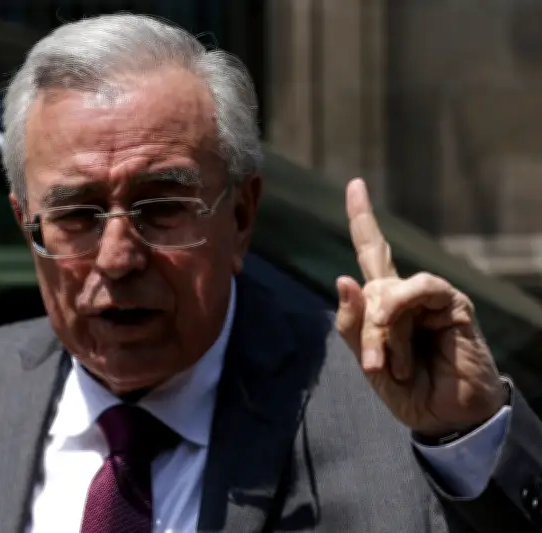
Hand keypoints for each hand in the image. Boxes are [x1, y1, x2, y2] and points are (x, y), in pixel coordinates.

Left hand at [335, 178, 505, 437]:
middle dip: (366, 329)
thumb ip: (352, 325)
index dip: (363, 219)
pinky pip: (420, 289)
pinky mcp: (452, 304)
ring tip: (388, 364)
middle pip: (372, 279)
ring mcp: (430, 297)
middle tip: (373, 366)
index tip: (356, 184)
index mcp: (385, 304)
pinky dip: (402, 314)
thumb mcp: (367, 363)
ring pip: (389, 291)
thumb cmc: (408, 390)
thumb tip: (342, 278)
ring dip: (382, 331)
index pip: (373, 252)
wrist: (446, 419)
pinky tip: (401, 339)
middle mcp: (407, 293)